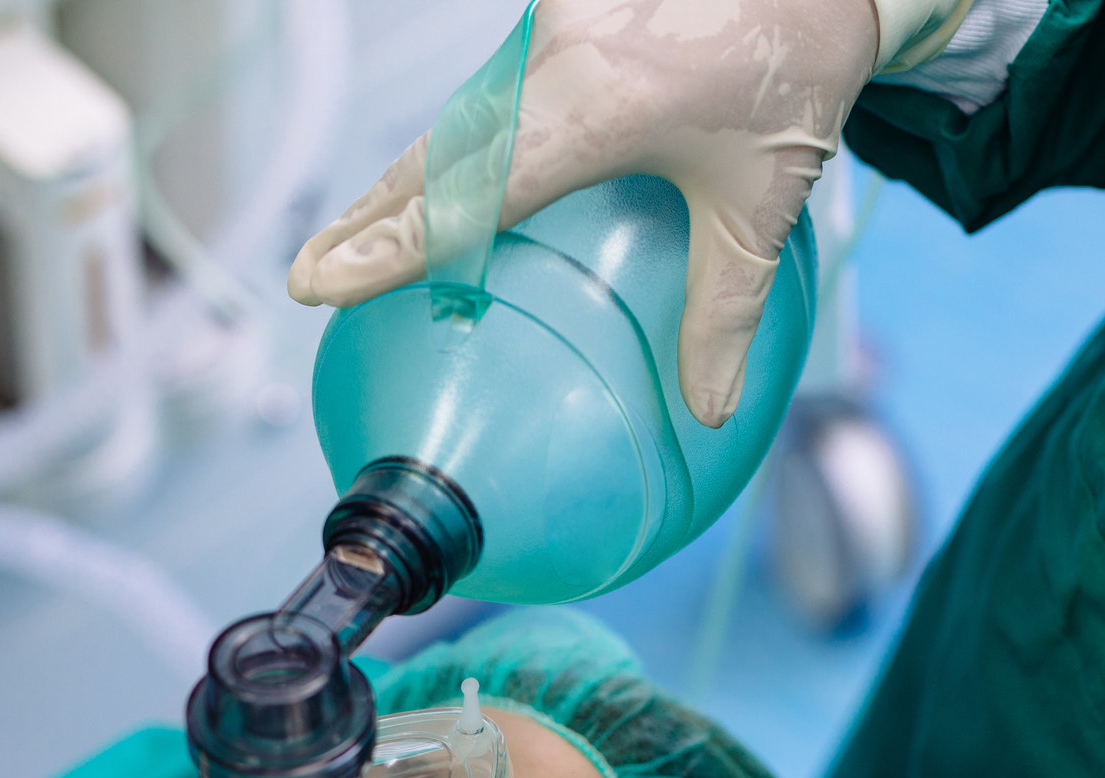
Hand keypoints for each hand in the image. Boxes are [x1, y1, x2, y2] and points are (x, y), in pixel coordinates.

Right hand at [287, 0, 964, 427]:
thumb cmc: (798, 73)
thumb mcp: (765, 204)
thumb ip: (727, 311)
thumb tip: (708, 410)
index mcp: (603, 101)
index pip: (473, 187)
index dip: (395, 240)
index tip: (325, 281)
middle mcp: (560, 51)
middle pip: (441, 150)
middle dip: (367, 216)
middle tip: (306, 278)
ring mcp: (557, 20)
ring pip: (465, 113)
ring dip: (406, 176)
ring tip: (348, 242)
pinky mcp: (564, 6)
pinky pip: (499, 84)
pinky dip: (461, 139)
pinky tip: (431, 183)